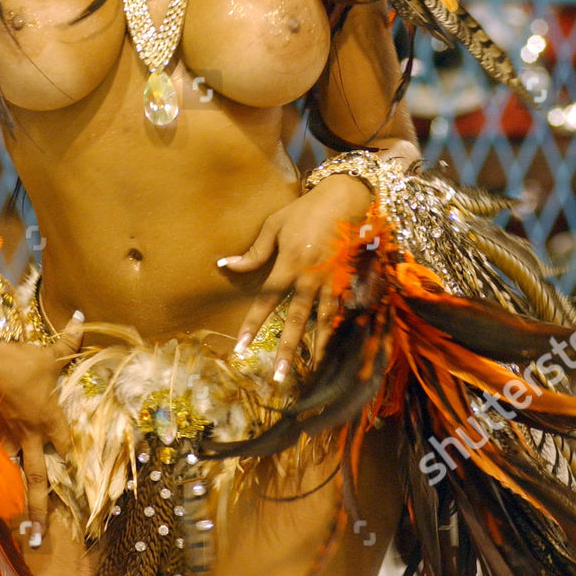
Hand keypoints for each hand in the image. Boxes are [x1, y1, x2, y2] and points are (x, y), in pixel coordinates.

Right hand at [0, 312, 83, 541]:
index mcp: (49, 418)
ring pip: (12, 474)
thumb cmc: (20, 358)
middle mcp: (30, 434)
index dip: (76, 463)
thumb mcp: (49, 352)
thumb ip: (69, 341)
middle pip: (38, 478)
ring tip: (12, 528)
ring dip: (12, 500)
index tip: (84, 486)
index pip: (67, 446)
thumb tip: (82, 318)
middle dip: (39, 509)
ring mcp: (6, 436)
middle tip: (39, 538)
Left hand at [218, 176, 375, 383]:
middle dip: (286, 349)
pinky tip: (334, 349)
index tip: (241, 346)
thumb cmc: (305, 210)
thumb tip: (225, 264)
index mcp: (290, 262)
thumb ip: (254, 252)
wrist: (346, 198)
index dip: (253, 324)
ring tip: (312, 373)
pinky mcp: (349, 280)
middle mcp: (311, 277)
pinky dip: (338, 331)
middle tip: (278, 376)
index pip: (267, 300)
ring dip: (316, 348)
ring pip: (324, 321)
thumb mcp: (274, 225)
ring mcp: (333, 281)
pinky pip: (342, 311)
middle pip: (297, 319)